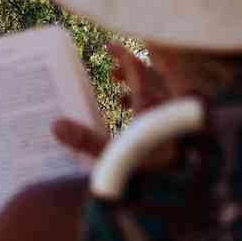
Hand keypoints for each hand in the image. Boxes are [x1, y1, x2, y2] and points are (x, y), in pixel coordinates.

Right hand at [53, 41, 174, 163]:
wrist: (185, 194)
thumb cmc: (152, 174)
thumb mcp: (113, 159)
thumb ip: (85, 142)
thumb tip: (56, 125)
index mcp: (151, 105)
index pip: (137, 68)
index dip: (122, 54)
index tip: (107, 46)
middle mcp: (166, 107)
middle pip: (151, 76)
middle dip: (130, 71)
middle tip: (111, 74)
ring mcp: (175, 120)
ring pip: (160, 92)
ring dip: (139, 89)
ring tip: (118, 98)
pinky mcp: (180, 134)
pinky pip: (164, 110)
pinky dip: (148, 107)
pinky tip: (133, 122)